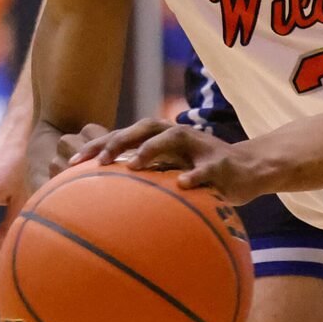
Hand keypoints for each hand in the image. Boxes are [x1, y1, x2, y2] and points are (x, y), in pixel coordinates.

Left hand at [66, 118, 266, 204]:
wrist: (251, 170)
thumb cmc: (203, 173)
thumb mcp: (172, 171)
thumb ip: (146, 175)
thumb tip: (105, 193)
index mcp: (163, 138)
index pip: (125, 134)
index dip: (99, 145)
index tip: (72, 162)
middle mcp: (179, 136)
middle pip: (144, 128)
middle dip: (119, 141)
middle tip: (97, 161)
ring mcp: (201, 147)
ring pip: (173, 138)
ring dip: (152, 149)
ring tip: (133, 165)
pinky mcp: (222, 163)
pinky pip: (207, 169)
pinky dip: (194, 176)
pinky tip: (182, 185)